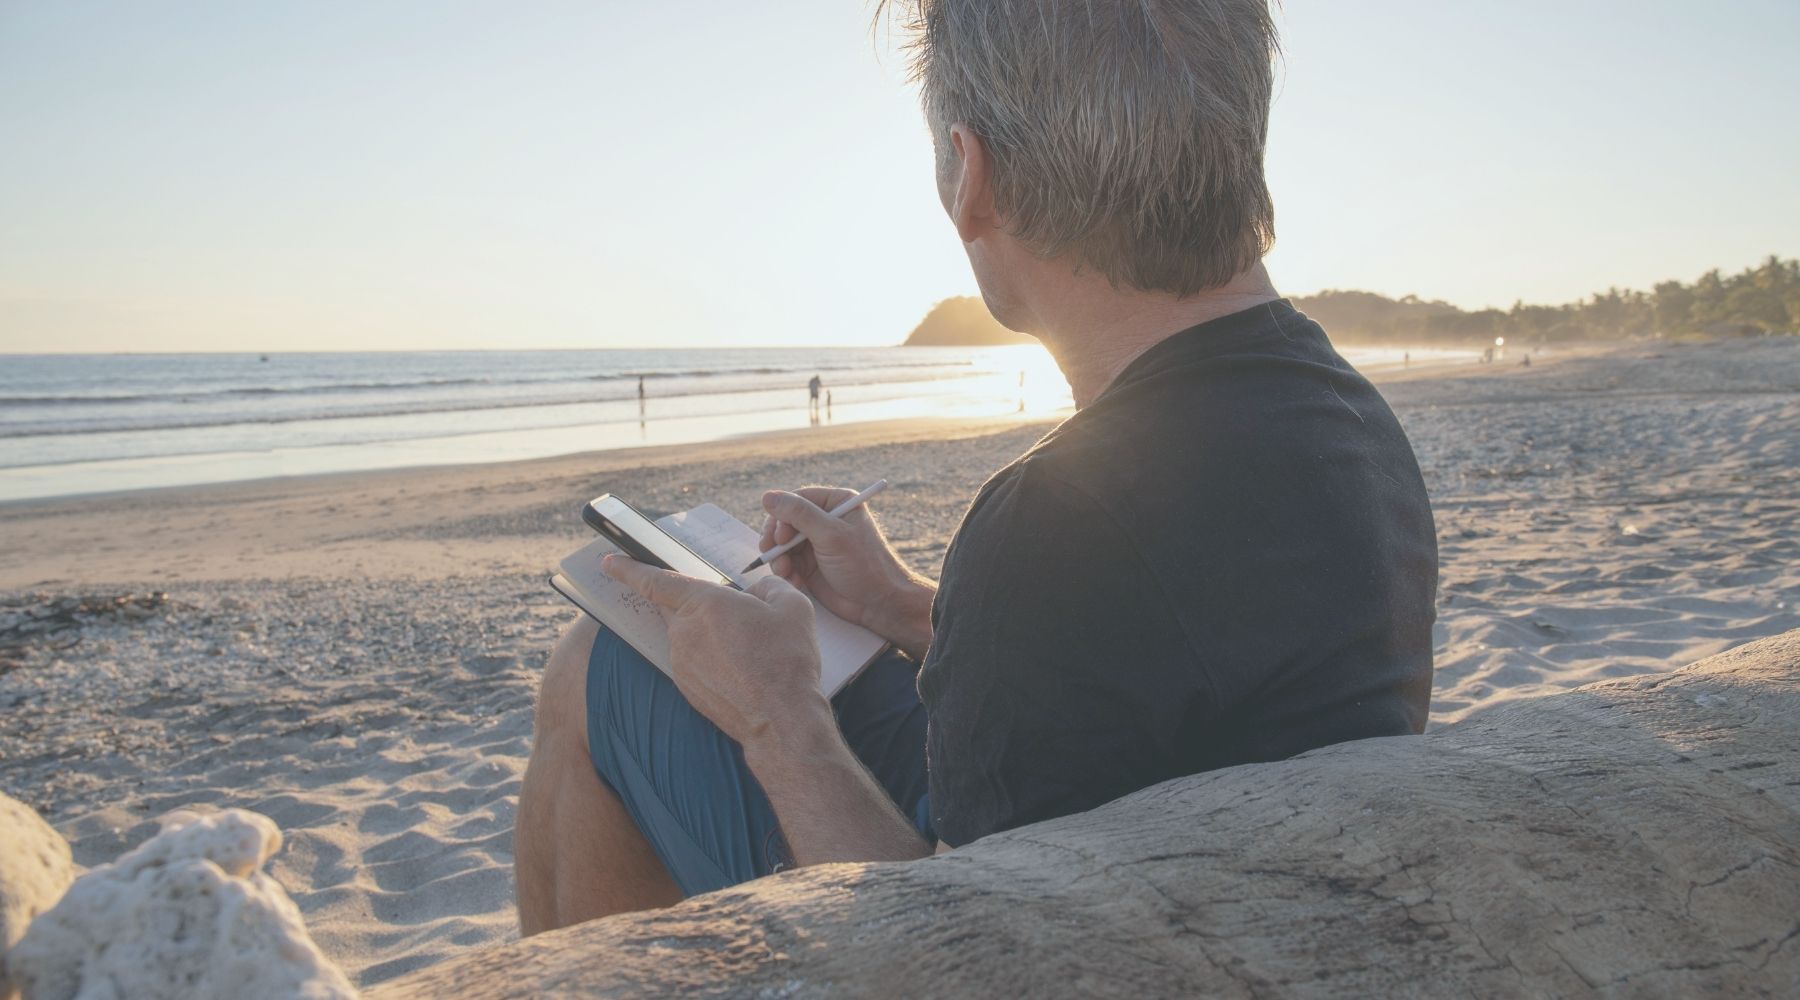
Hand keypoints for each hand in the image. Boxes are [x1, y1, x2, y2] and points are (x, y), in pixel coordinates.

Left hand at [602, 554, 824, 744]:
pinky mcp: (687, 687)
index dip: (629, 569)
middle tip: (730, 617)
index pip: (655, 580)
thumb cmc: (786, 661)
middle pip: (677, 608)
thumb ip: (769, 587)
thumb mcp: (792, 607)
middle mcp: (684, 631)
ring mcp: (681, 662)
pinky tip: (742, 670)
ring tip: (751, 652)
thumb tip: (757, 591)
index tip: (608, 562)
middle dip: (696, 607)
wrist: (780, 720)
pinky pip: (694, 662)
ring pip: (689, 636)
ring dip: (710, 637)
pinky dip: (712, 661)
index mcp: (705, 603)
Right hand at [760, 487, 935, 655]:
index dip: (781, 516)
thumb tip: (767, 496)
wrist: (879, 604)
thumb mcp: (831, 535)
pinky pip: (786, 562)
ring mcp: (816, 542)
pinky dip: (786, 572)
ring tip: (785, 573)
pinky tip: (795, 582)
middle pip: (784, 521)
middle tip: (771, 555)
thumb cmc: (864, 565)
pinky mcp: (810, 564)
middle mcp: (824, 519)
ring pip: (781, 544)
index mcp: (836, 502)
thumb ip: (799, 514)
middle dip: (776, 540)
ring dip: (779, 558)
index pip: (796, 499)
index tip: (779, 538)